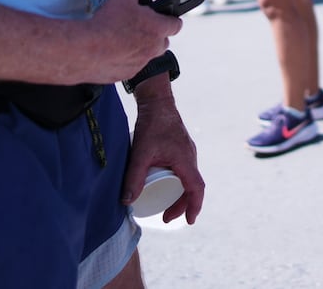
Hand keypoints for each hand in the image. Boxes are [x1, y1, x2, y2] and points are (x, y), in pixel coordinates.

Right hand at [80, 0, 182, 83]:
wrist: (85, 51)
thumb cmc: (108, 23)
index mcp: (158, 29)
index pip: (176, 25)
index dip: (172, 20)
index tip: (167, 18)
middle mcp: (153, 48)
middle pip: (163, 42)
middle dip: (156, 36)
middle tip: (140, 27)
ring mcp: (141, 63)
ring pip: (147, 56)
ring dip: (141, 49)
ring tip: (123, 39)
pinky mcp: (126, 74)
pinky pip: (131, 67)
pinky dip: (126, 60)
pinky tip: (112, 52)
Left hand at [122, 85, 204, 223]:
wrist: (157, 101)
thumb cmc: (151, 125)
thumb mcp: (140, 153)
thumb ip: (134, 177)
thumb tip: (127, 202)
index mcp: (185, 160)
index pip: (196, 188)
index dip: (194, 206)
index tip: (189, 221)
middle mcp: (190, 156)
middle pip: (192, 186)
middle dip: (181, 205)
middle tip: (166, 218)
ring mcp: (187, 151)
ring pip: (188, 178)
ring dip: (179, 194)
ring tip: (164, 204)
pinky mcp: (180, 147)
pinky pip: (184, 170)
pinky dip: (178, 182)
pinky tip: (165, 183)